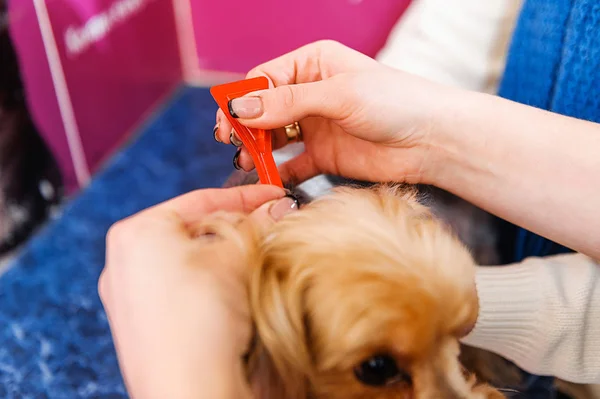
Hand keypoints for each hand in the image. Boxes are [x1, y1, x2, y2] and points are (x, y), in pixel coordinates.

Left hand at [99, 185, 298, 398]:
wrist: (189, 393)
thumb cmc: (197, 325)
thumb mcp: (235, 259)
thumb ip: (257, 224)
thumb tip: (277, 207)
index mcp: (137, 233)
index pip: (202, 199)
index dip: (246, 195)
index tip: (274, 194)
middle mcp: (125, 262)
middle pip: (196, 230)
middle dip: (238, 229)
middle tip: (273, 227)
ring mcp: (132, 297)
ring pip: (193, 261)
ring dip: (228, 257)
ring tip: (259, 259)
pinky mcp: (145, 325)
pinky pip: (185, 290)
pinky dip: (213, 284)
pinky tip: (236, 293)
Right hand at [214, 40, 457, 184]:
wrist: (432, 140)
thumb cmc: (395, 102)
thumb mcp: (339, 95)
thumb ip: (288, 102)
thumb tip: (240, 108)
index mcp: (313, 64)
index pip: (263, 79)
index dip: (243, 100)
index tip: (230, 123)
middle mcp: (310, 93)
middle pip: (263, 109)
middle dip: (246, 127)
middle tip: (235, 145)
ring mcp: (316, 126)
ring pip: (273, 137)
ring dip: (257, 150)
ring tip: (247, 163)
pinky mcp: (324, 156)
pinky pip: (291, 164)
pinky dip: (278, 173)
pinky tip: (269, 181)